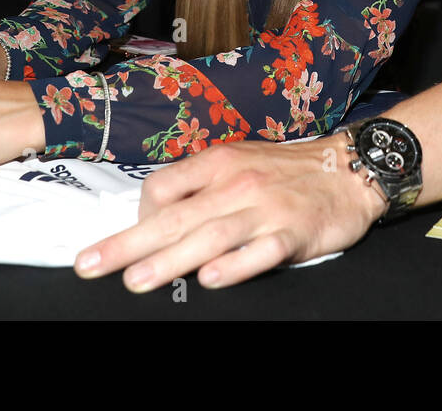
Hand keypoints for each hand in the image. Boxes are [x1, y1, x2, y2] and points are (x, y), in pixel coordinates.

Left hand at [72, 139, 388, 290]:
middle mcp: (237, 183)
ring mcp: (265, 209)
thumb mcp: (240, 161)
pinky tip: (211, 279)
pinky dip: (235, 265)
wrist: (350, 169)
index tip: (127, 240)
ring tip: (138, 281)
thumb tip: (156, 215)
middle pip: (175, 216)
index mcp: (219, 162)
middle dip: (129, 244)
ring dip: (172, 259)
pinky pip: (260, 250)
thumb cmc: (288, 170)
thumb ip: (200, 184)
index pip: (162, 186)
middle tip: (91, 266)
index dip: (137, 214)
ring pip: (211, 235)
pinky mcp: (293, 232)